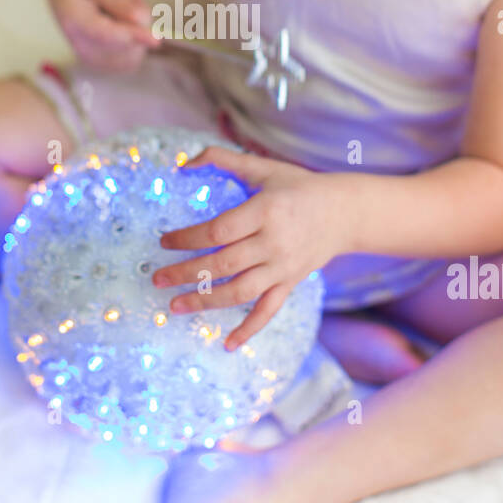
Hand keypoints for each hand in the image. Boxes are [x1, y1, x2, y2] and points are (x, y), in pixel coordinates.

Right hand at [49, 0, 163, 72]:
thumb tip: (140, 21)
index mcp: (72, 18)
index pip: (104, 34)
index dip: (131, 37)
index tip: (156, 39)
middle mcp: (78, 45)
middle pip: (123, 48)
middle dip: (138, 26)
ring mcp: (89, 58)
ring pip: (131, 57)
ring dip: (138, 34)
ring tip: (126, 9)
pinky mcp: (101, 64)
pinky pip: (131, 61)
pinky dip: (136, 44)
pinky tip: (126, 25)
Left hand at [153, 145, 343, 349]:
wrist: (345, 212)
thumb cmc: (298, 186)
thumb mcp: (263, 167)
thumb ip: (222, 159)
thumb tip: (184, 163)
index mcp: (265, 210)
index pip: (219, 230)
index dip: (188, 238)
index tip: (164, 242)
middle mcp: (274, 242)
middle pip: (223, 263)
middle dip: (186, 273)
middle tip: (157, 278)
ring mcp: (283, 266)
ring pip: (240, 291)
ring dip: (205, 301)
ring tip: (175, 305)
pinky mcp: (290, 282)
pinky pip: (268, 311)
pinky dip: (249, 329)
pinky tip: (227, 344)